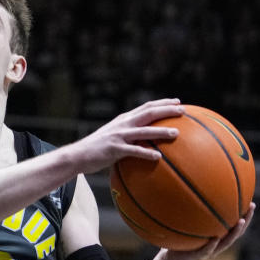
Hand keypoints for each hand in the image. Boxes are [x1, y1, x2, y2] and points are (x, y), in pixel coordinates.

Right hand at [67, 99, 184, 173]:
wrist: (77, 155)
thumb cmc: (96, 149)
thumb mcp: (112, 136)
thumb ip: (128, 135)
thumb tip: (144, 141)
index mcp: (123, 120)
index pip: (146, 107)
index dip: (162, 103)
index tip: (178, 102)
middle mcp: (122, 124)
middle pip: (148, 113)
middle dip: (166, 110)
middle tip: (183, 110)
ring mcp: (118, 136)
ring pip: (144, 131)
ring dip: (161, 131)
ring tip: (176, 133)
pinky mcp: (114, 149)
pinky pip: (134, 151)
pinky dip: (146, 153)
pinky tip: (158, 157)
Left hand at [161, 203, 255, 259]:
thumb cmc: (179, 243)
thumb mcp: (186, 228)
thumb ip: (192, 217)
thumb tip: (192, 194)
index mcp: (217, 239)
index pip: (234, 227)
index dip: (245, 217)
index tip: (252, 203)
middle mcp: (216, 246)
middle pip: (235, 234)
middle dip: (245, 221)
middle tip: (251, 207)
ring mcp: (208, 253)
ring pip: (225, 244)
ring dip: (234, 233)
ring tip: (241, 221)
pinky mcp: (196, 258)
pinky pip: (205, 251)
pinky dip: (211, 245)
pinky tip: (215, 238)